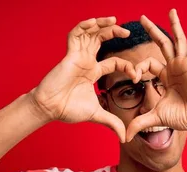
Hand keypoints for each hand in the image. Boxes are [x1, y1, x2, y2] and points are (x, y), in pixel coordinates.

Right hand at [30, 17, 137, 141]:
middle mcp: (86, 61)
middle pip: (102, 39)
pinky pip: (76, 34)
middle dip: (115, 33)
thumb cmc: (68, 109)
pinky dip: (84, 26)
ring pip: (90, 33)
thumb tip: (125, 137)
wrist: (50, 108)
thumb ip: (112, 122)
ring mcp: (78, 56)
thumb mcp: (97, 115)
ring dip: (102, 25)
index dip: (127, 66)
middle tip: (128, 32)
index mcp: (93, 72)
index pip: (115, 62)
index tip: (136, 75)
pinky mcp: (69, 54)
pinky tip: (95, 22)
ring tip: (115, 21)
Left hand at [126, 10, 186, 141]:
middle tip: (142, 18)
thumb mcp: (155, 117)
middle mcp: (174, 67)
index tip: (134, 77)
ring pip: (177, 40)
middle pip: (161, 44)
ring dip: (174, 25)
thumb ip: (139, 123)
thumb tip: (123, 137)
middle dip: (152, 31)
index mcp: (165, 77)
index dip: (138, 68)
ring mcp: (184, 64)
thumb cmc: (181, 117)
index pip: (148, 64)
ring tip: (171, 10)